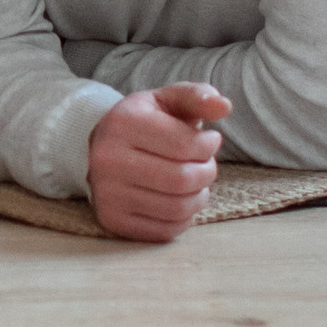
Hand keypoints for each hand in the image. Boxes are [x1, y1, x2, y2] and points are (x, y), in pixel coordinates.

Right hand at [87, 82, 230, 242]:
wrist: (103, 148)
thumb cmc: (145, 122)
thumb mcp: (168, 100)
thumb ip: (199, 96)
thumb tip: (224, 107)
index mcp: (122, 123)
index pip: (184, 144)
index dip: (209, 144)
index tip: (211, 140)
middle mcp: (107, 159)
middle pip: (182, 179)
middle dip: (207, 172)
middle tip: (207, 164)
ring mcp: (107, 193)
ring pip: (177, 208)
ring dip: (200, 196)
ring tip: (198, 182)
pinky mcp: (113, 220)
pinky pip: (166, 230)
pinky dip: (185, 217)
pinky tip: (181, 199)